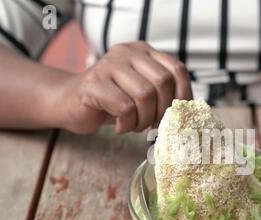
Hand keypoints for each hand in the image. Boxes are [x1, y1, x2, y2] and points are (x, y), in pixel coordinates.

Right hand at [53, 41, 192, 133]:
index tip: (177, 116)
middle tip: (152, 125)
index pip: (177, 70)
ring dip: (144, 120)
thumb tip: (188, 113)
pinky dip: (127, 125)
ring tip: (135, 125)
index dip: (183, 97)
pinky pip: (124, 107)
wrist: (72, 104)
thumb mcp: (143, 94)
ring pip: (144, 95)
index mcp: (144, 52)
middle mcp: (128, 52)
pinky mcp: (93, 83)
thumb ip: (163, 95)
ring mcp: (109, 64)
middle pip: (163, 82)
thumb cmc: (113, 102)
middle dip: (162, 111)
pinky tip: (120, 127)